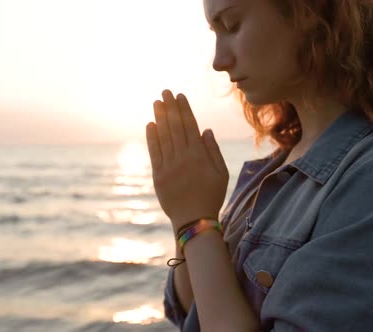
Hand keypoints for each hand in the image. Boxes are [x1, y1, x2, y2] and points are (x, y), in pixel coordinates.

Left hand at [146, 90, 228, 233]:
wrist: (194, 220)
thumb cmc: (211, 196)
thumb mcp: (221, 174)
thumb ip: (213, 151)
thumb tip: (205, 130)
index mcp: (199, 155)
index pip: (190, 126)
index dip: (184, 109)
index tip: (180, 96)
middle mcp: (183, 157)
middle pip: (175, 126)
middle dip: (170, 107)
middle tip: (165, 92)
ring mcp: (169, 166)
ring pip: (163, 136)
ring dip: (160, 117)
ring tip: (157, 103)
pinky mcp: (158, 175)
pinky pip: (154, 152)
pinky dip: (152, 137)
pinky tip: (150, 124)